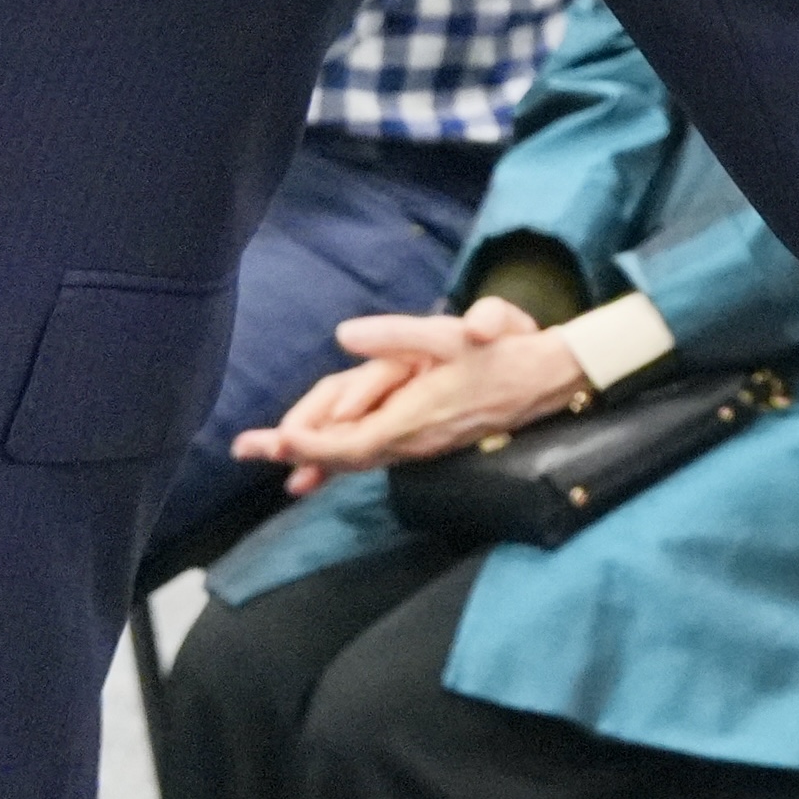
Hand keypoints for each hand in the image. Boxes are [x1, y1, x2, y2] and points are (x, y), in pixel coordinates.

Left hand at [230, 296, 591, 492]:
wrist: (552, 379)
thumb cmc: (504, 352)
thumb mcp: (451, 334)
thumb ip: (397, 335)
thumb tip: (343, 335)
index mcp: (413, 416)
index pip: (347, 441)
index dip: (305, 445)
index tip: (267, 443)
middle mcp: (412, 438)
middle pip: (343, 453)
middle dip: (296, 451)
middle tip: (246, 448)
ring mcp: (420, 443)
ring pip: (357, 455)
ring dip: (315, 456)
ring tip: (273, 452)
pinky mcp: (427, 438)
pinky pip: (374, 452)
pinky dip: (341, 456)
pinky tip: (321, 464)